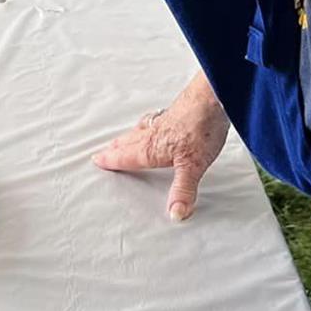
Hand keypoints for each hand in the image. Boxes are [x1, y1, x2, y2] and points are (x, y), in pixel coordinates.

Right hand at [94, 74, 228, 221]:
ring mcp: (164, 121)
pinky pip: (153, 120)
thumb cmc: (201, 128)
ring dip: (127, 136)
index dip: (113, 160)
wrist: (212, 97)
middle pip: (129, 142)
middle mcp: (154, 133)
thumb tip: (175, 213)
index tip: (98, 160)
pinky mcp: (175, 112)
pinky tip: (152, 122)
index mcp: (153, 148)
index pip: (127, 157)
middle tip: (102, 151)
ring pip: (139, 130)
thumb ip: (184, 190)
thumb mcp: (193, 166)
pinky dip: (146, 123)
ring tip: (120, 139)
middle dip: (115, 148)